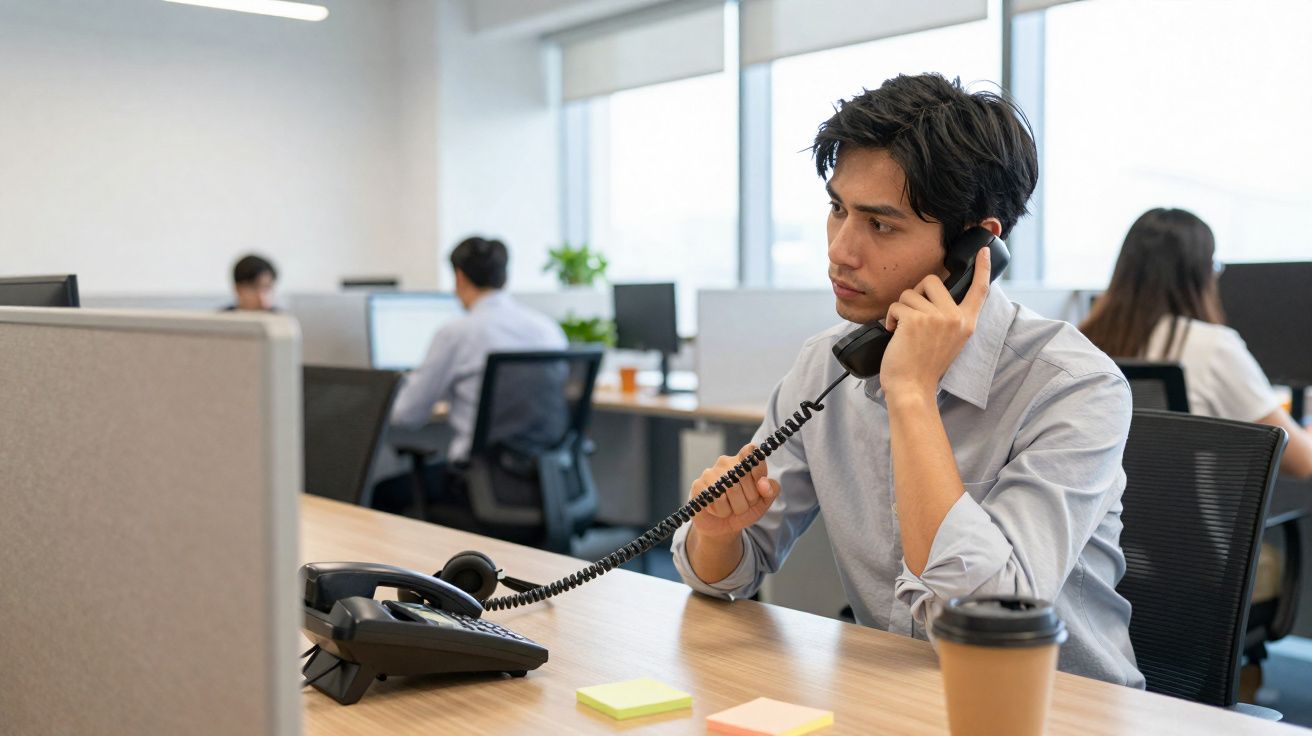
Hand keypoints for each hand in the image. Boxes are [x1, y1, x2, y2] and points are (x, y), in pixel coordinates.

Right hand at [689, 444, 778, 539]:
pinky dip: (722, 512)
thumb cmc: (743, 509)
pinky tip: (718, 510)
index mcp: (742, 461)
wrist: (722, 527)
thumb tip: (763, 483)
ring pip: (731, 490)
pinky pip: (717, 500)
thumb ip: (770, 490)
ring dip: (736, 507)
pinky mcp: (698, 486)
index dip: (757, 468)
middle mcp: (725, 462)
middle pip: (744, 476)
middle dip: (749, 498)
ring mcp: (710, 473)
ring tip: (730, 508)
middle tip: (743, 503)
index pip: (751, 451)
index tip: (759, 483)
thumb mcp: (763, 502)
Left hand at [879, 246, 990, 398]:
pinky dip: (890, 318)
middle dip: (915, 294)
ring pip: (909, 293)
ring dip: (900, 310)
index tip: (983, 251)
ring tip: (902, 331)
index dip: (982, 268)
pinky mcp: (916, 319)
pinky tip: (894, 333)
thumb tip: (934, 296)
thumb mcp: (948, 340)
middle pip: (932, 280)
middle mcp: (955, 317)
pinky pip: (896, 305)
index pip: (979, 290)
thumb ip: (948, 318)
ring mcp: (937, 317)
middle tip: (911, 315)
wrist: (912, 388)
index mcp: (967, 323)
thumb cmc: (924, 366)